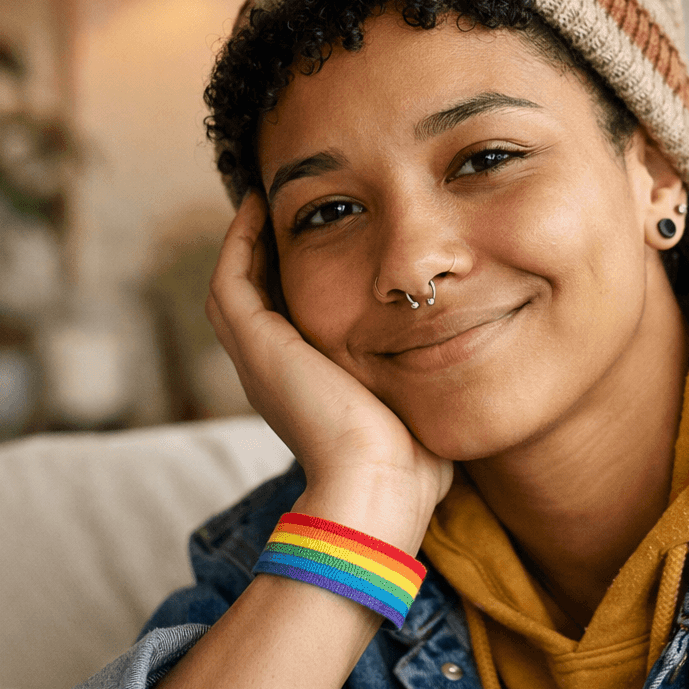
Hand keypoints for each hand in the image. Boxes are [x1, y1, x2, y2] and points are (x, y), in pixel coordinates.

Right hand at [206, 190, 454, 547]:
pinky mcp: (257, 346)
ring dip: (246, 243)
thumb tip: (458, 371)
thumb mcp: (413, 411)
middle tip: (286, 211)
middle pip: (253, 300)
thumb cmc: (408, 466)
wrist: (379, 487)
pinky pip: (230, 280)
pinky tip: (259, 207)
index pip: (287, 323)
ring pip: (233, 286)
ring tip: (265, 200)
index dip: (294, 282)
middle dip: (266, 255)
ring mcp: (258, 360)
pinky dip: (237, 242)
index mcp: (305, 389)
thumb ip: (422, 388)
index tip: (319, 243)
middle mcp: (272, 374)